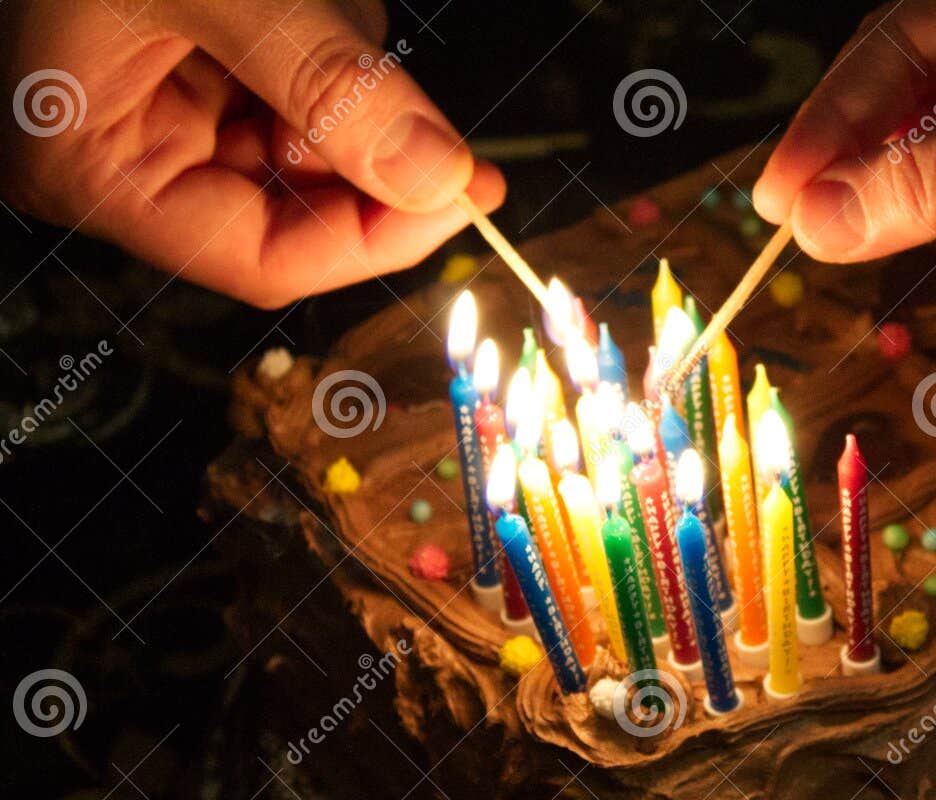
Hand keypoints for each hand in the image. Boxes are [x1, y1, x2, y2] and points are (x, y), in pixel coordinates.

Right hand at [0, 0, 503, 307]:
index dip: (373, 239)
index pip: (262, 260)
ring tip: (312, 3)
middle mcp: (128, 152)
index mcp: (95, 168)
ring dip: (347, 74)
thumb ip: (326, 83)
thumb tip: (434, 178)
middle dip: (364, 143)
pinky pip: (304, 77)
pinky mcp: (208, 58)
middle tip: (428, 113)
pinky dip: (331, 37)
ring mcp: (169, 104)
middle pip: (299, 205)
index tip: (461, 196)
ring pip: (314, 137)